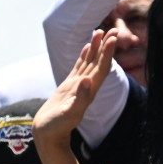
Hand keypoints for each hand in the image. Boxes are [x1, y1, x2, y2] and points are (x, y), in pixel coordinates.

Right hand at [34, 29, 116, 148]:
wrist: (49, 134)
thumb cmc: (57, 126)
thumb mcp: (69, 113)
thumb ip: (80, 98)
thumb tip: (87, 81)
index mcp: (88, 91)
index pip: (101, 68)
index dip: (107, 53)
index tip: (113, 38)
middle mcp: (87, 86)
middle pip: (98, 63)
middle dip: (105, 46)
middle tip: (112, 29)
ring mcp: (79, 85)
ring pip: (89, 62)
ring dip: (96, 48)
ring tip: (100, 31)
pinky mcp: (70, 86)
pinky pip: (79, 67)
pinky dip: (84, 56)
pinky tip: (87, 47)